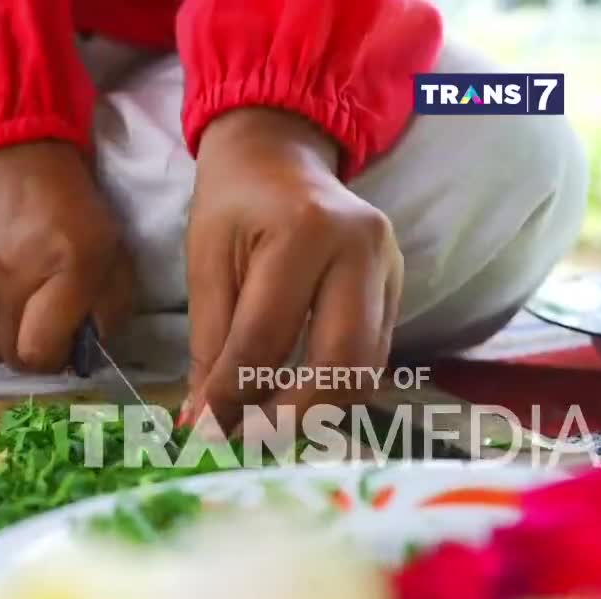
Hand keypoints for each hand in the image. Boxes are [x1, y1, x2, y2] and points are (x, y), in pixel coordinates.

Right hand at [0, 142, 134, 371]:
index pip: (40, 353)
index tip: (65, 343)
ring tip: (18, 314)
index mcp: (65, 273)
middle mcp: (12, 280)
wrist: (11, 152)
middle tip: (43, 332)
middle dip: (32, 354)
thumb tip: (92, 347)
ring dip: (4, 339)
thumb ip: (111, 305)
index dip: (54, 359)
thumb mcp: (112, 250)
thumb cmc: (72, 205)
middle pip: (11, 358)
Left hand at [183, 108, 403, 432]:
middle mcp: (362, 249)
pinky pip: (373, 356)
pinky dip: (334, 389)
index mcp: (305, 231)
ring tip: (266, 430)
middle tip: (246, 441)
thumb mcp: (206, 262)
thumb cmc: (234, 204)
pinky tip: (294, 403)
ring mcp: (391, 268)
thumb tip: (202, 423)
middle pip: (340, 362)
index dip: (233, 394)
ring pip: (366, 369)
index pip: (267, 337)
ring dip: (317, 411)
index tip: (204, 432)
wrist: (280, 156)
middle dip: (292, 416)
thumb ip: (208, 344)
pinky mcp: (398, 287)